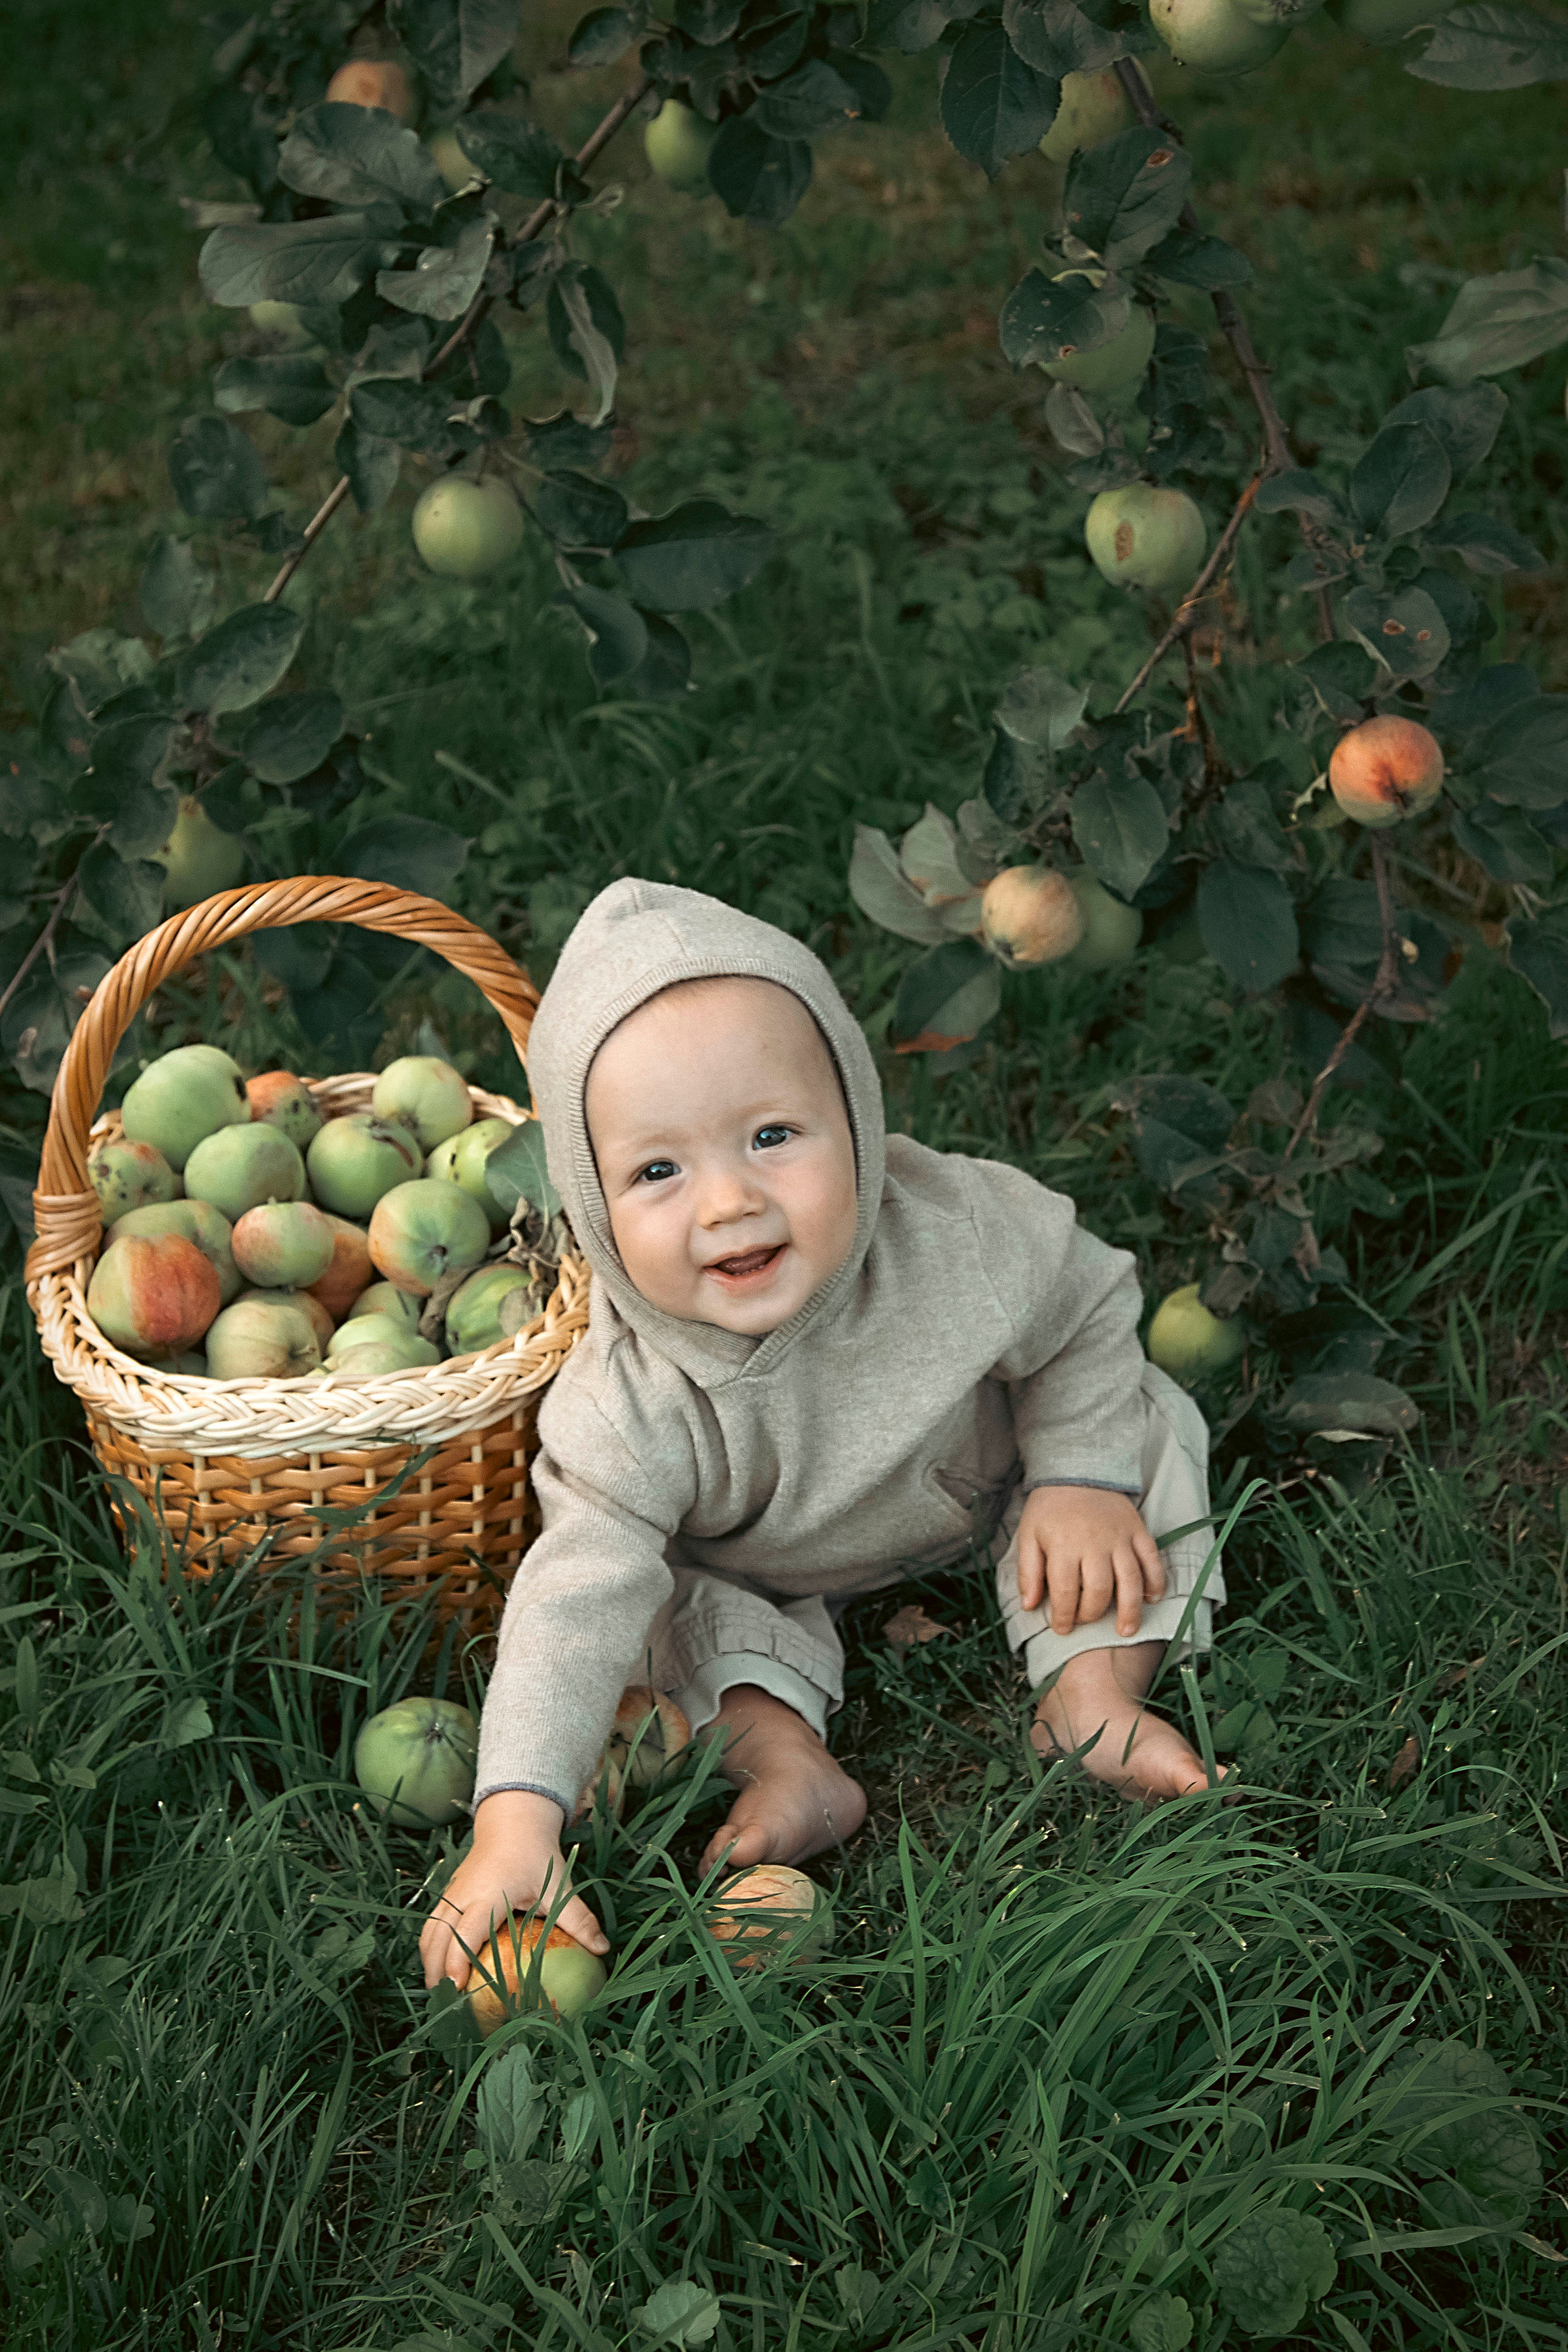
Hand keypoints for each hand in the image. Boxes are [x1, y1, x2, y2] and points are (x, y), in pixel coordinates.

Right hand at [418, 1789, 608, 1990]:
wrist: (513, 1822)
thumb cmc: (537, 1855)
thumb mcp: (560, 1885)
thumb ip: (579, 1919)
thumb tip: (603, 1949)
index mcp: (489, 1894)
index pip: (466, 1930)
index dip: (457, 1959)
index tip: (455, 1986)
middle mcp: (464, 1894)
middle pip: (438, 1936)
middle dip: (435, 1969)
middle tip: (443, 2002)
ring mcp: (452, 1892)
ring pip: (430, 1931)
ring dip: (428, 1961)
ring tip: (437, 1992)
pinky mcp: (448, 1893)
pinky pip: (432, 1924)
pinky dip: (430, 1947)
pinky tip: (439, 1968)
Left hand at [1016, 1485, 1165, 1638]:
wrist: (1077, 1469)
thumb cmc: (1049, 1508)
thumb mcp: (1028, 1536)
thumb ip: (1028, 1572)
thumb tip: (1029, 1606)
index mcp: (1064, 1546)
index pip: (1066, 1593)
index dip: (1063, 1617)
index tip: (1062, 1628)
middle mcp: (1094, 1544)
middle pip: (1099, 1591)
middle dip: (1091, 1614)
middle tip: (1084, 1620)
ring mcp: (1120, 1538)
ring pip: (1130, 1581)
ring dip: (1130, 1610)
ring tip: (1126, 1631)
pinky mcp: (1138, 1531)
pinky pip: (1152, 1560)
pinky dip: (1156, 1582)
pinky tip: (1152, 1600)